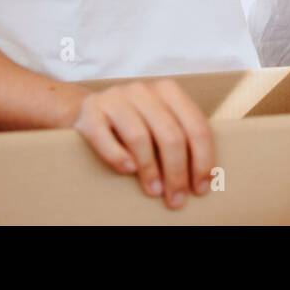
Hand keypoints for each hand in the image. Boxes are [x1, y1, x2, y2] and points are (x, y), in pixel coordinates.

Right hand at [71, 79, 214, 209]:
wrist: (87, 110)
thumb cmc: (133, 123)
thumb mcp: (160, 122)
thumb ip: (180, 139)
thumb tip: (201, 180)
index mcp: (168, 91)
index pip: (196, 126)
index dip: (202, 160)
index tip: (201, 188)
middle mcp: (143, 90)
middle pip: (170, 134)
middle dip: (177, 172)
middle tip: (176, 199)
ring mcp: (114, 98)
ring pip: (140, 136)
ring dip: (150, 169)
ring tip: (155, 191)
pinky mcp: (90, 111)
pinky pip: (104, 136)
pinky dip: (118, 156)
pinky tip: (128, 171)